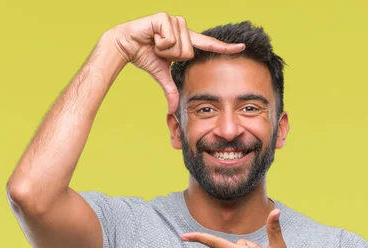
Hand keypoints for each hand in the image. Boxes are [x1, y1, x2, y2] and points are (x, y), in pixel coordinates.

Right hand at [104, 13, 244, 113]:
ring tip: (154, 43)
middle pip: (189, 51)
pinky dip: (158, 42)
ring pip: (181, 46)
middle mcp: (183, 29)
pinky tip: (151, 36)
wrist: (125, 45)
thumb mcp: (161, 74)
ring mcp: (175, 21)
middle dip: (172, 56)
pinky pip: (169, 38)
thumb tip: (173, 109)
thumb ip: (170, 89)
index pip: (209, 45)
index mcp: (186, 41)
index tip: (242, 47)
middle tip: (159, 50)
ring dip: (164, 49)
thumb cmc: (144, 55)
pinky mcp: (165, 18)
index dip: (225, 47)